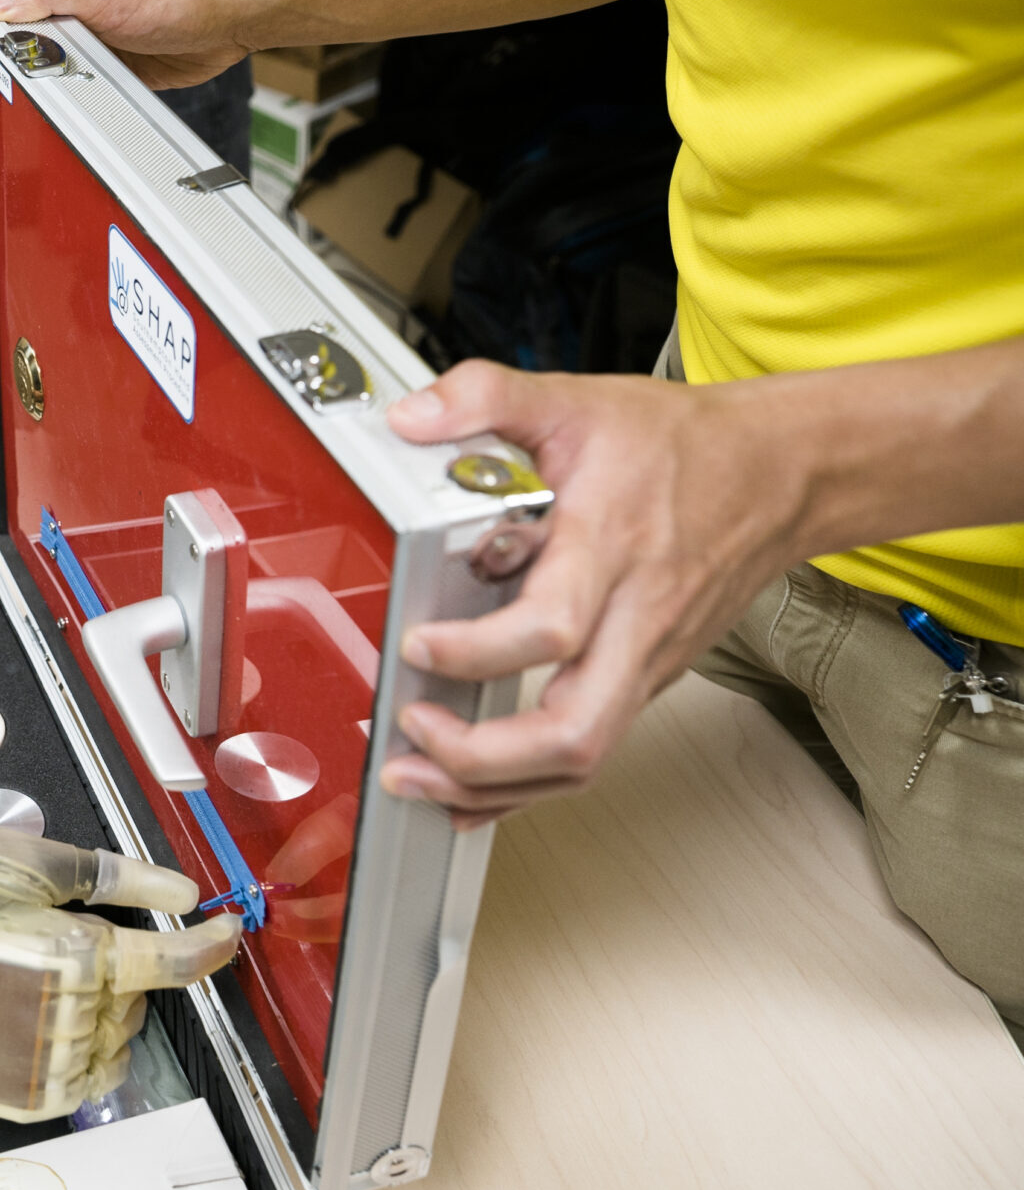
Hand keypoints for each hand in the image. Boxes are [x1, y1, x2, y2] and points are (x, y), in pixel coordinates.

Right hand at [0, 0, 256, 90]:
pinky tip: (74, 114)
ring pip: (50, 76)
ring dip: (44, 91)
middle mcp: (71, 22)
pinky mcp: (111, 77)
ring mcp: (91, 51)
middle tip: (5, 91)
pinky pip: (83, 96)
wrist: (224, 23)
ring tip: (37, 107)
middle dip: (10, 69)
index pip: (4, 7)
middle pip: (21, 49)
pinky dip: (76, 106)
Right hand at [0, 825, 239, 1121]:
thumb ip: (109, 874)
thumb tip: (180, 890)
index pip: (173, 961)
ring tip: (38, 978)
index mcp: (72, 952)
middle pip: (139, 999)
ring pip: (117, 1040)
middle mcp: (67, 1015)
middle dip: (120, 968)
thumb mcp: (17, 859)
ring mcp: (43, 1063)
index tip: (228, 932)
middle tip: (57, 939)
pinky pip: (89, 1081)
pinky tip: (41, 1019)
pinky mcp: (20, 1095)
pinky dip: (84, 1051)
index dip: (212, 946)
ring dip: (102, 1010)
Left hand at [382, 361, 811, 826]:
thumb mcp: (576, 401)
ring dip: (494, 787)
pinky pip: (589, 751)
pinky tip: (470, 790)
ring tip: (420, 777)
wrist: (779, 474)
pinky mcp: (646, 679)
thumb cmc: (683, 448)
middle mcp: (635, 622)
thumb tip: (411, 417)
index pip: (550, 628)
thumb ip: (487, 398)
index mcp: (611, 550)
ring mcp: (646, 661)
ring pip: (582, 759)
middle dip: (481, 758)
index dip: (475, 650)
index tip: (418, 643)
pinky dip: (525, 784)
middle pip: (574, 733)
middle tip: (410, 737)